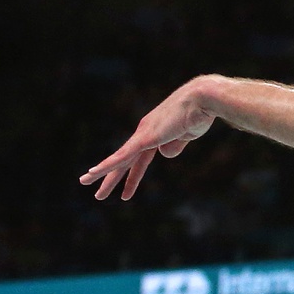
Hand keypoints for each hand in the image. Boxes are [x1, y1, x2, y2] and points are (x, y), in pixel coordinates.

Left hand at [79, 78, 219, 199]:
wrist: (203, 99)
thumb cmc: (199, 114)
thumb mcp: (186, 135)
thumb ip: (175, 145)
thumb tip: (164, 154)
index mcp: (155, 131)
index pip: (139, 159)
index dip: (132, 177)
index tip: (126, 193)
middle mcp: (144, 131)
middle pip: (124, 160)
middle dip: (111, 178)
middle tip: (98, 194)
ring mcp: (143, 134)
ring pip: (119, 160)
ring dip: (105, 177)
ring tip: (90, 188)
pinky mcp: (145, 137)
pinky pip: (123, 154)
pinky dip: (108, 164)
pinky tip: (94, 172)